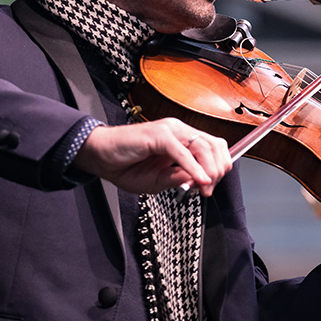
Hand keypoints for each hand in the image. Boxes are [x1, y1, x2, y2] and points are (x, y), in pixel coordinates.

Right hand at [72, 117, 231, 195]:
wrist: (100, 158)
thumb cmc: (126, 166)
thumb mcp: (160, 180)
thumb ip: (181, 179)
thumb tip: (202, 181)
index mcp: (182, 140)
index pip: (214, 147)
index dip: (219, 167)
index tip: (212, 186)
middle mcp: (179, 131)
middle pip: (214, 145)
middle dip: (218, 170)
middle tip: (209, 189)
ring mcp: (169, 130)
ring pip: (202, 146)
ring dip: (208, 170)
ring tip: (204, 187)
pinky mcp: (158, 135)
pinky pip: (181, 151)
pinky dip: (193, 167)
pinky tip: (198, 180)